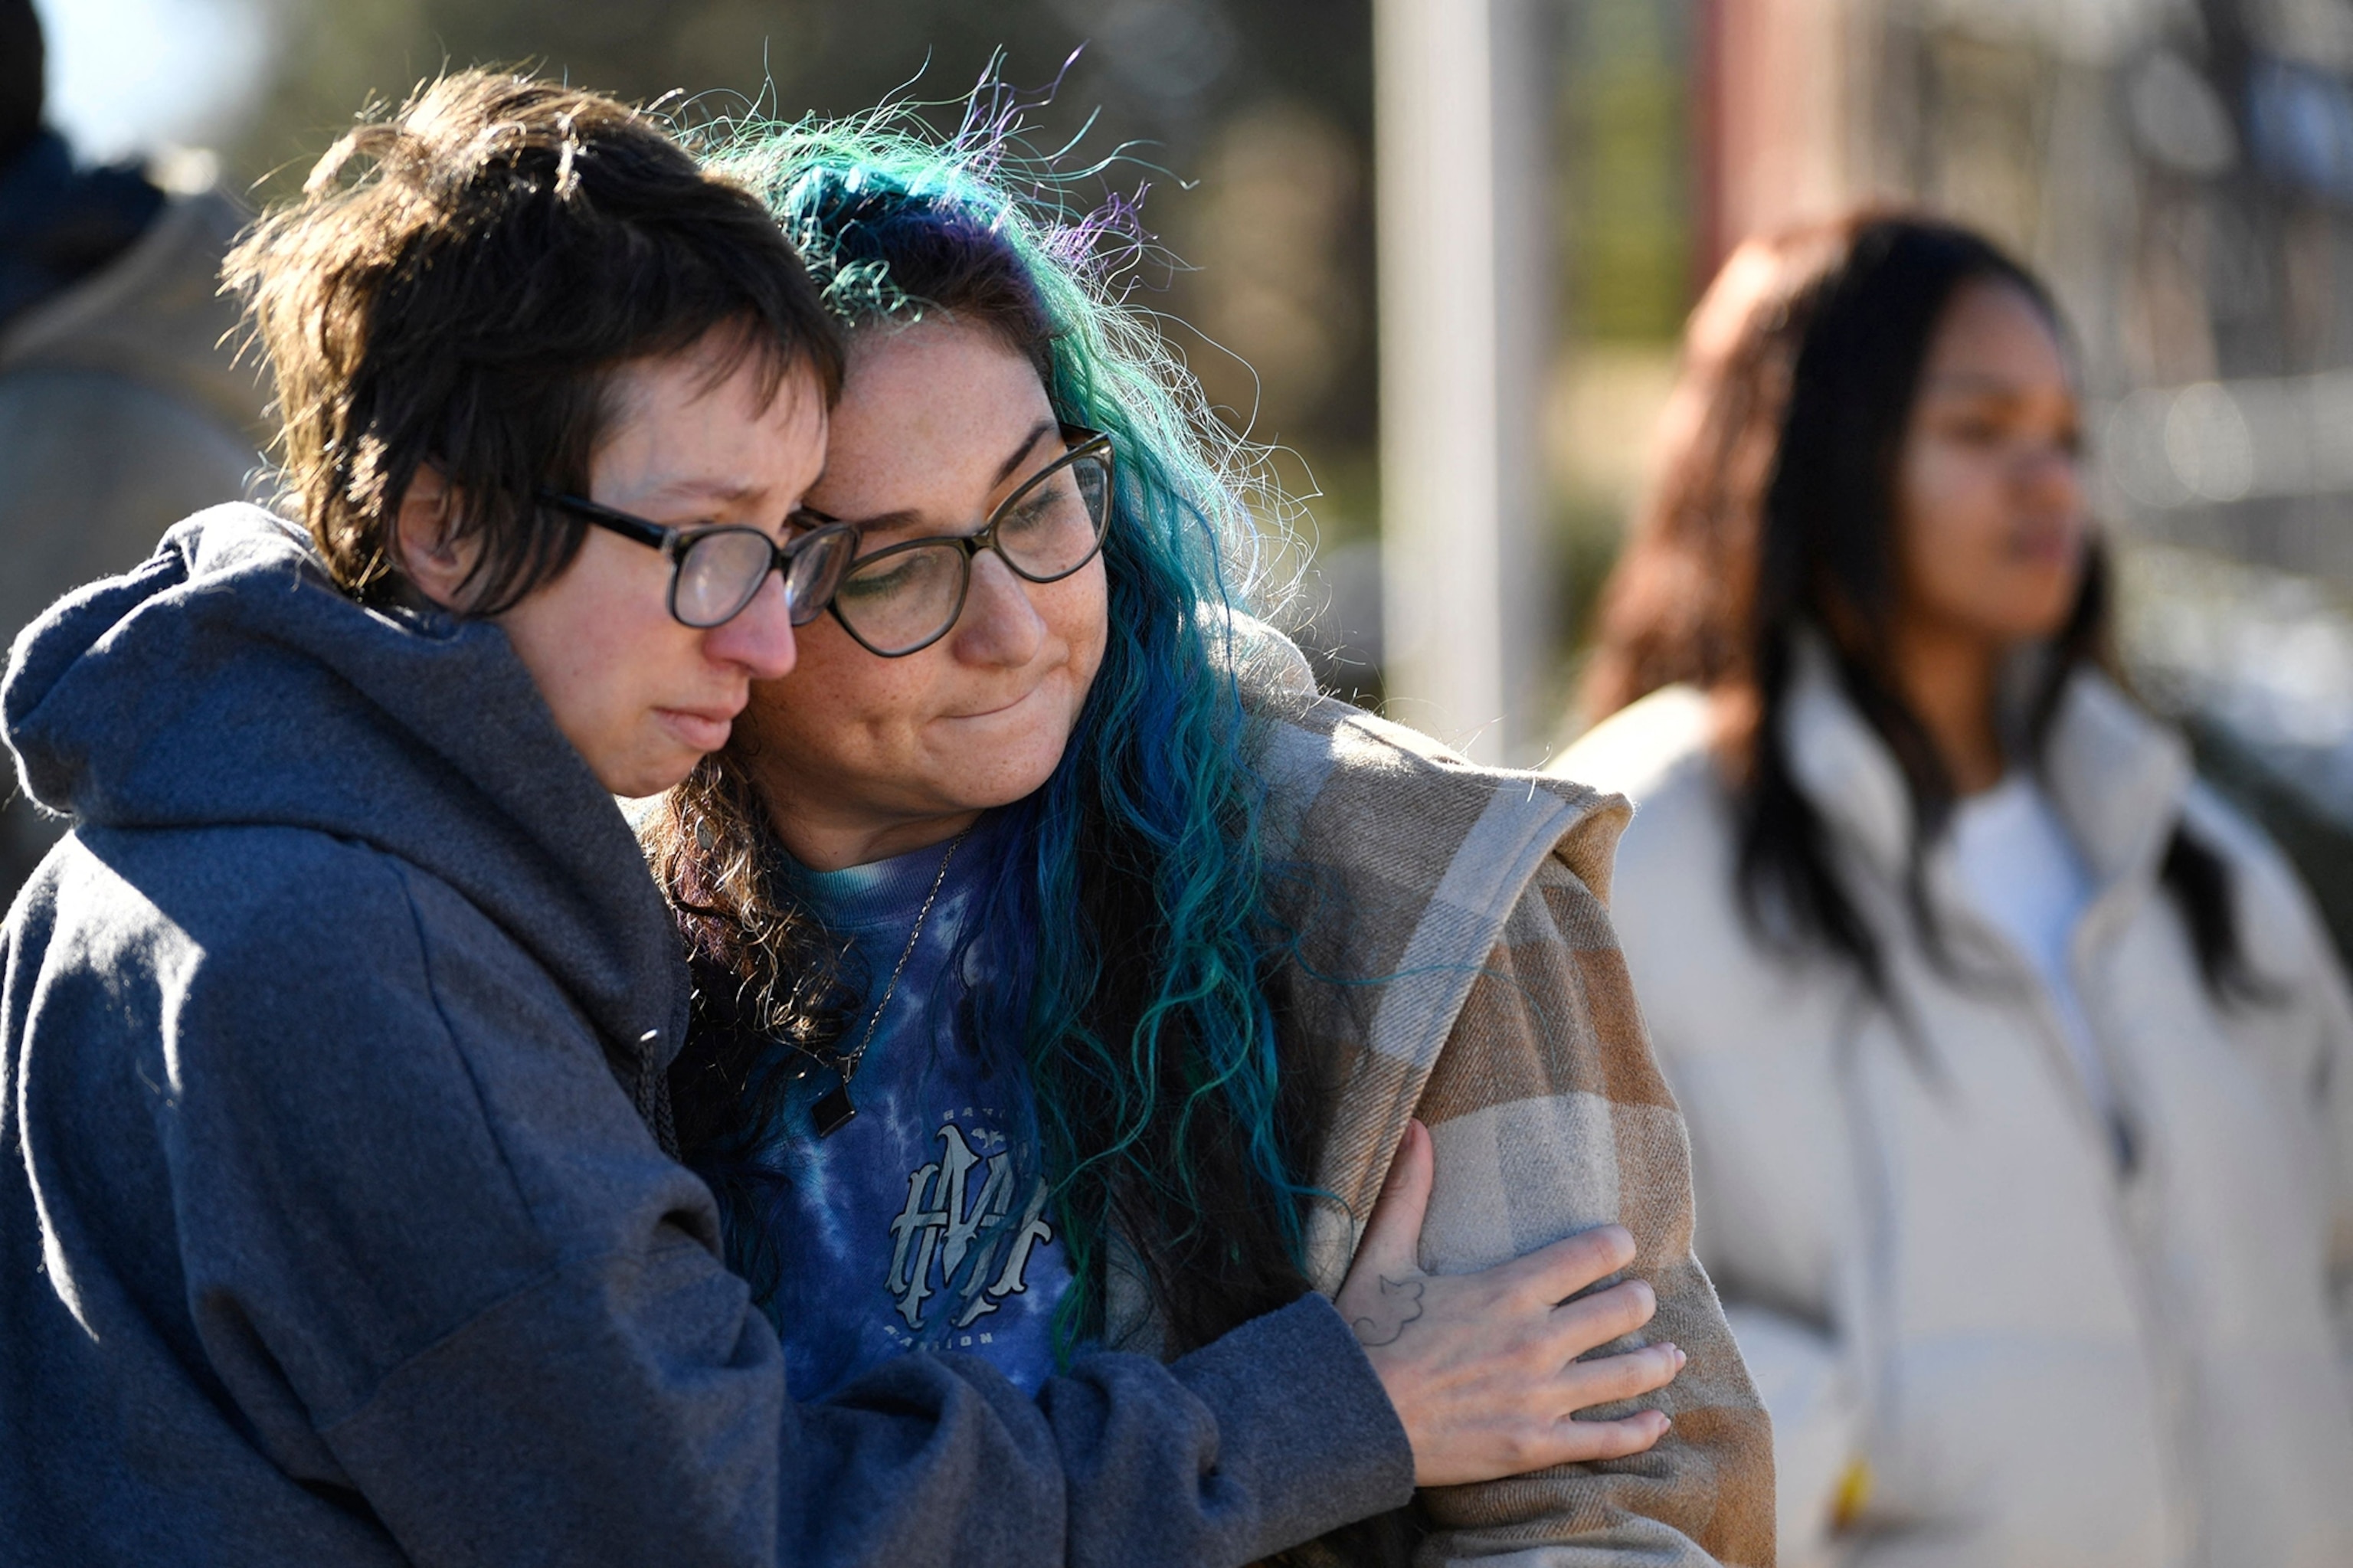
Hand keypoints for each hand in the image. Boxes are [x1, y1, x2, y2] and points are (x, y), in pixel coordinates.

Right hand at [1334, 1119, 1681, 1486]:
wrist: (1351, 1419)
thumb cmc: (1365, 1337)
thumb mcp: (1383, 1258)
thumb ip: (1408, 1193)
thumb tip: (1413, 1128)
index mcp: (1509, 1289)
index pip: (1592, 1253)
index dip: (1616, 1245)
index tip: (1620, 1245)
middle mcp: (1537, 1339)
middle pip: (1624, 1310)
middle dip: (1639, 1301)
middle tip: (1640, 1302)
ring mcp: (1541, 1396)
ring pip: (1628, 1373)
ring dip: (1658, 1362)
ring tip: (1671, 1356)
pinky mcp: (1536, 1445)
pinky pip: (1608, 1439)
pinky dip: (1640, 1429)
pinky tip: (1658, 1422)